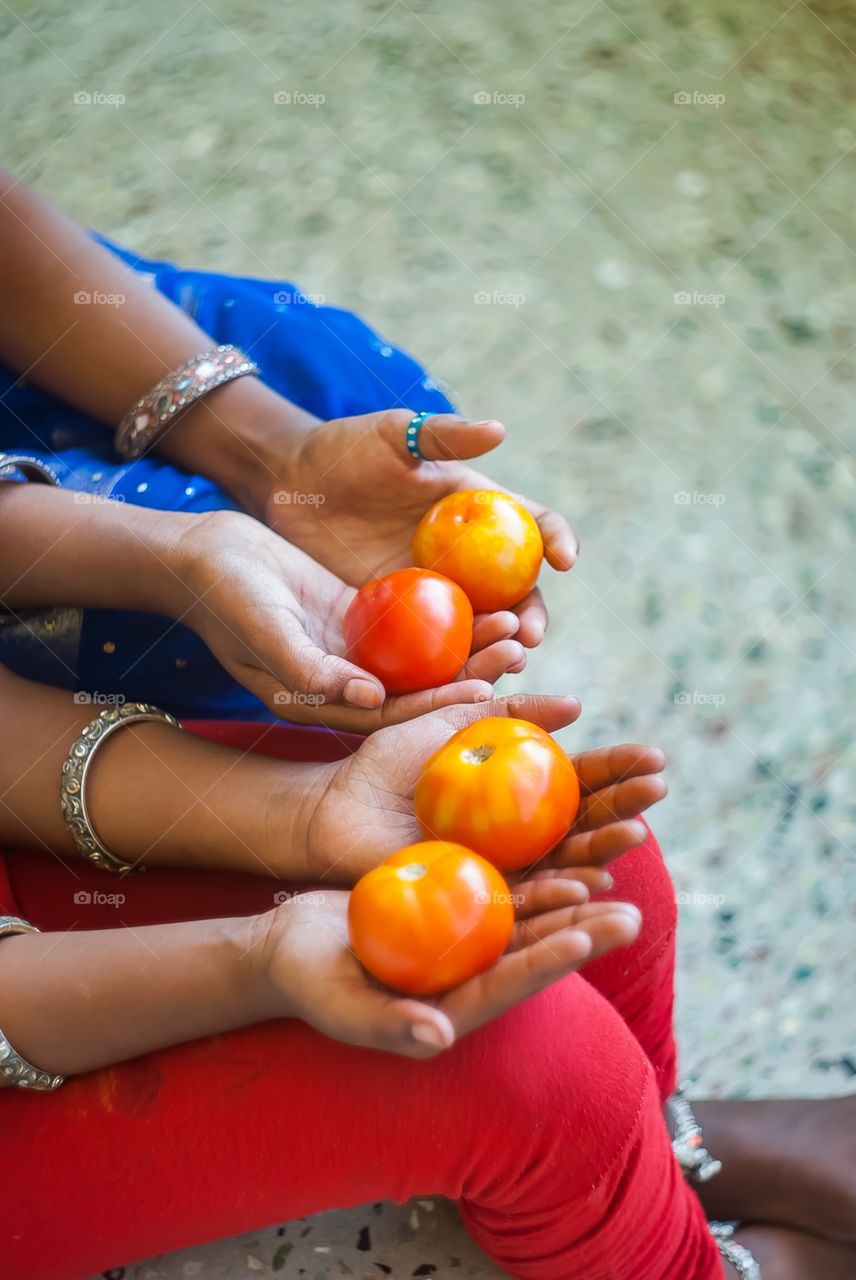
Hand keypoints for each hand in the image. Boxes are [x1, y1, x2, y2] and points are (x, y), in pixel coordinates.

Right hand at [170, 509, 525, 726]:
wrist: (202, 553)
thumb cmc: (224, 595)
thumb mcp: (265, 632)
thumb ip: (312, 669)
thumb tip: (370, 697)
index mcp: (317, 700)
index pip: (388, 712)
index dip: (435, 705)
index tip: (485, 693)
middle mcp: (340, 681)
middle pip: (415, 686)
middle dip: (466, 673)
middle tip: (515, 652)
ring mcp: (350, 649)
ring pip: (418, 654)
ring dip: (463, 643)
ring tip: (511, 625)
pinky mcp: (356, 616)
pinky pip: (407, 620)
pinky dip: (442, 614)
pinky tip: (482, 597)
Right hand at [256, 879, 641, 1057]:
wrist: (290, 946)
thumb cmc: (308, 981)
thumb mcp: (340, 1004)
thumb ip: (387, 1024)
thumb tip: (438, 1039)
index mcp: (452, 1007)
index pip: (509, 984)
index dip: (548, 961)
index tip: (585, 938)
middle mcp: (471, 975)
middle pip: (535, 951)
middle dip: (584, 933)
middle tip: (632, 914)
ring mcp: (467, 944)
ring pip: (530, 917)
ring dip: (574, 897)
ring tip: (614, 881)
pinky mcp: (457, 911)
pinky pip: (505, 888)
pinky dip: (537, 868)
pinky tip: (566, 845)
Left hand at [262, 409, 578, 647]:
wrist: (288, 487)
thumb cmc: (344, 450)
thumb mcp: (391, 434)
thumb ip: (442, 434)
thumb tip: (499, 429)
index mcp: (478, 511)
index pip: (532, 526)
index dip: (557, 540)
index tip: (565, 560)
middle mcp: (467, 557)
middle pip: (516, 592)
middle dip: (531, 615)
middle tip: (527, 635)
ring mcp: (437, 591)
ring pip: (481, 627)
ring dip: (499, 648)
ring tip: (508, 662)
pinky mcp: (402, 619)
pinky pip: (435, 647)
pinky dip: (452, 666)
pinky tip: (459, 682)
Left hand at [303, 693, 666, 883]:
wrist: (334, 808)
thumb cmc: (386, 764)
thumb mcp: (448, 721)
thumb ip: (509, 710)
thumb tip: (576, 706)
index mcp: (521, 792)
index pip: (583, 780)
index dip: (619, 769)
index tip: (654, 758)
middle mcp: (521, 834)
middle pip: (586, 822)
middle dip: (626, 806)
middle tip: (657, 790)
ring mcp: (502, 869)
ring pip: (566, 863)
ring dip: (605, 850)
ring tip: (635, 832)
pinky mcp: (476, 900)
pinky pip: (524, 900)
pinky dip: (558, 892)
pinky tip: (587, 880)